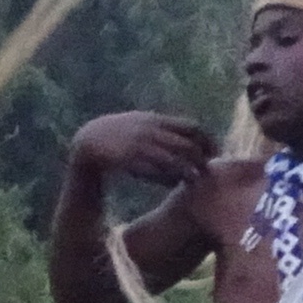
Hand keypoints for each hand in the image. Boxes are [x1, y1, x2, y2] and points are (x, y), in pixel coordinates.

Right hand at [72, 110, 215, 194]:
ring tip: (193, 180)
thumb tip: (188, 135)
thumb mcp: (142, 124)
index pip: (192, 127)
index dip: (207, 140)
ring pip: (172, 159)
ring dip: (186, 171)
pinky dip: (166, 177)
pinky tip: (172, 183)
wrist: (89, 141)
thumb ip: (163, 128)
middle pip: (186, 144)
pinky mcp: (130, 160)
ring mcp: (140, 145)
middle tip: (206, 171)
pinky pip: (153, 170)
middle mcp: (151, 130)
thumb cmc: (119, 134)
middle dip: (200, 159)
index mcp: (156, 120)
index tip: (213, 153)